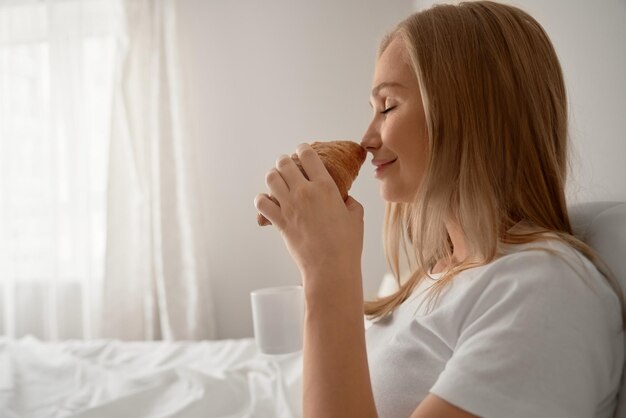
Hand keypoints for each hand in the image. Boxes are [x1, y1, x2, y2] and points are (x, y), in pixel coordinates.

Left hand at [254, 143, 363, 289]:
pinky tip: (268, 202)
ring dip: (273, 176)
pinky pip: (262, 203)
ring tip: (277, 181)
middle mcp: (304, 192)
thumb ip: (349, 201)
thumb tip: (343, 199)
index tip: (302, 150)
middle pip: (284, 163)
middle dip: (285, 161)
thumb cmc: (347, 244)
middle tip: (287, 166)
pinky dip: (262, 200)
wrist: (330, 267)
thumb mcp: (356, 216)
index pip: (308, 155)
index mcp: (325, 187)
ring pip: (271, 178)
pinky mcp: (279, 222)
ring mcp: (289, 206)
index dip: (303, 149)